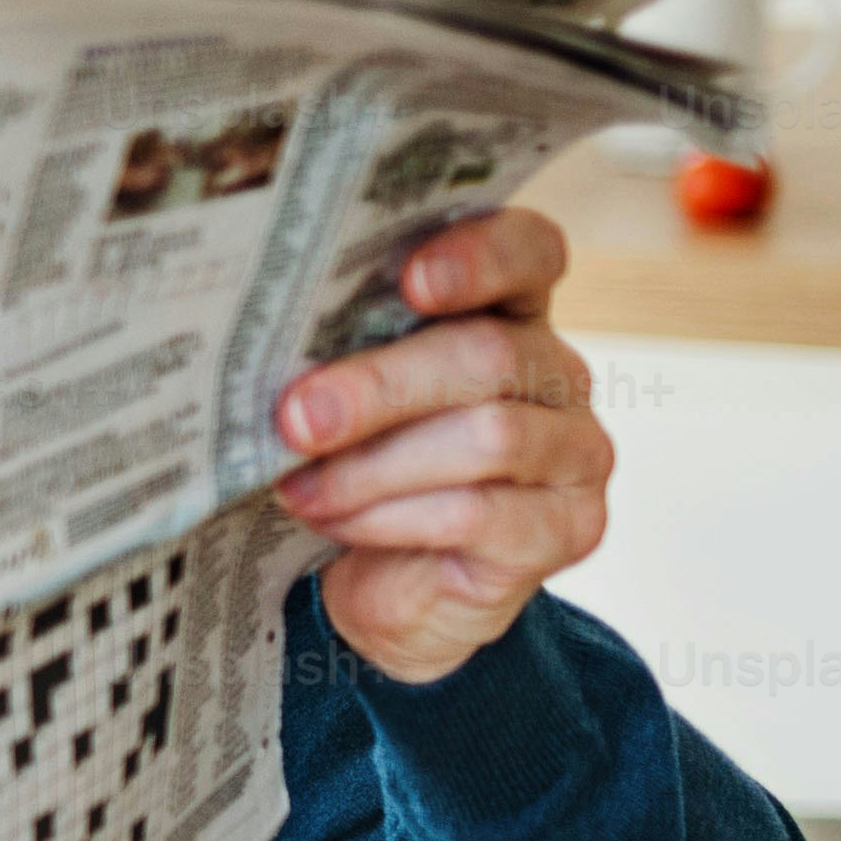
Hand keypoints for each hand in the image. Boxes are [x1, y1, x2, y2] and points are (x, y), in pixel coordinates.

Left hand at [271, 206, 611, 684]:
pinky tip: (336, 521)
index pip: (529, 252)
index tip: (409, 281)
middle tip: (295, 417)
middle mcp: (558, 374)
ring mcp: (576, 452)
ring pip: (488, 437)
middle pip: (489, 355)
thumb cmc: (359, 467)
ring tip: (297, 487)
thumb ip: (338, 354)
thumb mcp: (344, 399)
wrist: (385, 587)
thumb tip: (264, 342)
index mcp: (507, 313)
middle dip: (380, 386)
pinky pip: (478, 512)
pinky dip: (389, 517)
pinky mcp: (569, 529)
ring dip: (373, 465)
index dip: (480, 256)